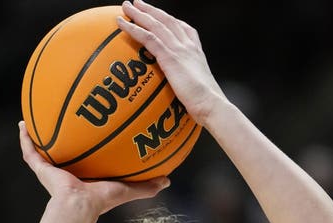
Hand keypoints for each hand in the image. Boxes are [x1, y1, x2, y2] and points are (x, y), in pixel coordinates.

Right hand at [18, 122, 168, 215]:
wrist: (78, 207)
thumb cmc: (101, 201)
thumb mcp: (127, 188)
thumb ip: (146, 185)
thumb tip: (168, 181)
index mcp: (84, 175)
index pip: (86, 158)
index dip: (87, 146)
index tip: (89, 132)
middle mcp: (66, 171)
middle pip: (63, 150)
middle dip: (63, 136)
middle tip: (64, 117)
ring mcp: (51, 169)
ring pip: (43, 148)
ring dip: (40, 134)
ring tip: (37, 115)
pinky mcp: (40, 168)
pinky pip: (30, 150)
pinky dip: (25, 137)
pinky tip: (22, 123)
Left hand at [117, 0, 226, 125]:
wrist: (210, 103)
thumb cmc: (206, 104)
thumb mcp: (198, 89)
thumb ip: (188, 84)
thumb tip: (182, 93)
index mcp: (196, 51)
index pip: (183, 28)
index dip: (169, 19)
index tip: (160, 14)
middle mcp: (188, 45)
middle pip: (166, 20)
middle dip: (151, 10)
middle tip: (137, 3)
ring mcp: (179, 48)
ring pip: (155, 24)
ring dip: (139, 14)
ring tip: (126, 7)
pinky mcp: (169, 56)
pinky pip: (148, 37)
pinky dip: (133, 28)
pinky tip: (121, 24)